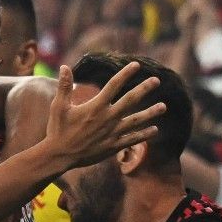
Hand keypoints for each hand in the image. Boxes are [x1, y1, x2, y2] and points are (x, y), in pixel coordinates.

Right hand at [41, 62, 166, 169]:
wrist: (59, 156)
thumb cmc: (58, 130)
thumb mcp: (58, 107)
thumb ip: (64, 86)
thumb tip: (64, 67)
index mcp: (95, 107)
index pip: (114, 85)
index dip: (125, 74)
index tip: (136, 65)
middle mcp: (107, 118)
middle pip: (130, 100)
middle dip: (144, 89)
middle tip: (157, 80)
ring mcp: (112, 133)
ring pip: (136, 121)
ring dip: (150, 113)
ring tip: (163, 107)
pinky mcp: (112, 146)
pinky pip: (132, 139)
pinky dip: (144, 135)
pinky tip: (155, 130)